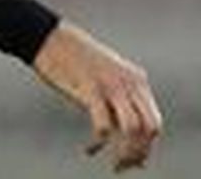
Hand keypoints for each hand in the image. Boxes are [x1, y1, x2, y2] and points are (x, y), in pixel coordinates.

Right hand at [33, 20, 161, 171]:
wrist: (46, 35)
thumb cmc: (71, 59)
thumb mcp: (103, 78)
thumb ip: (117, 102)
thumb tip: (124, 135)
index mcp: (136, 79)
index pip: (154, 122)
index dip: (146, 147)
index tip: (133, 162)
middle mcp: (129, 82)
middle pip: (150, 128)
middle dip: (140, 153)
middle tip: (123, 166)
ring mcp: (111, 84)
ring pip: (133, 130)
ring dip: (126, 154)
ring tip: (115, 165)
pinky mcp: (91, 88)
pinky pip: (105, 126)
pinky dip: (100, 144)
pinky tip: (89, 149)